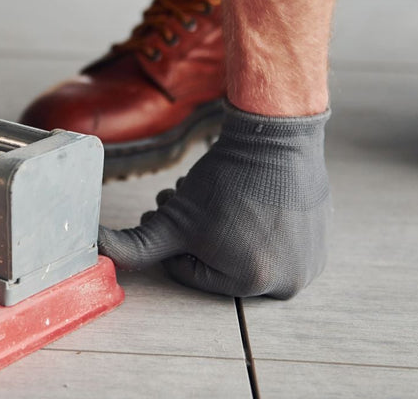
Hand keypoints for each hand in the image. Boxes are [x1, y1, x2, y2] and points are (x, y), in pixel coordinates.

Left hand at [98, 102, 330, 298]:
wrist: (277, 136)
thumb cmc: (226, 178)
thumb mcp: (174, 218)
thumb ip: (136, 244)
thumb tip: (98, 251)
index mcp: (253, 283)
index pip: (190, 271)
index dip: (174, 240)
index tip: (175, 212)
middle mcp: (288, 282)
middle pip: (219, 265)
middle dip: (198, 235)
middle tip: (190, 202)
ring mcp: (309, 262)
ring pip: (244, 252)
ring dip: (224, 230)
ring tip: (219, 199)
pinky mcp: (319, 241)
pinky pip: (275, 241)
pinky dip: (257, 224)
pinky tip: (251, 198)